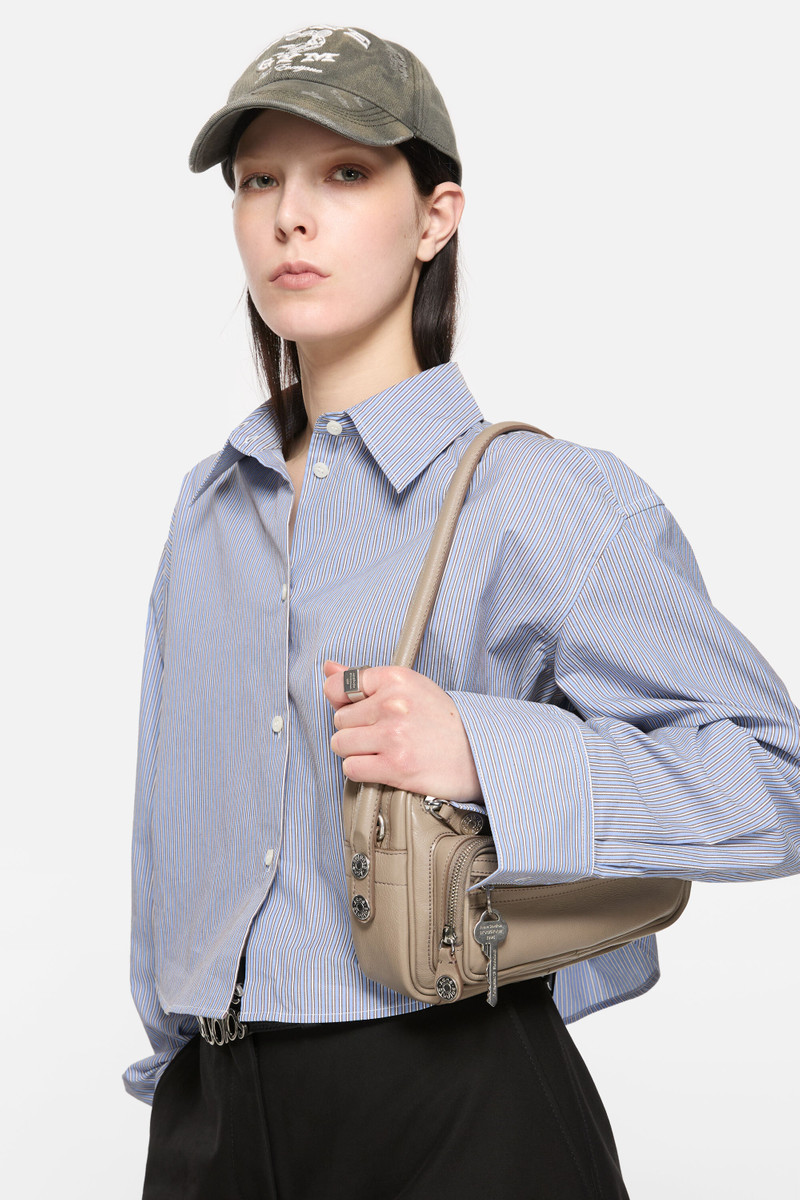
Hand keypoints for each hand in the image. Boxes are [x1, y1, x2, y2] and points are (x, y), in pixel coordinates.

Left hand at [322, 661, 482, 803]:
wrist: (477, 755)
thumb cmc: (443, 722)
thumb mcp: (409, 687)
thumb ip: (364, 680)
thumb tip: (328, 669)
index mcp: (396, 678)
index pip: (339, 687)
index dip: (345, 704)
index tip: (362, 712)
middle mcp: (393, 704)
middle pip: (339, 720)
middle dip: (354, 731)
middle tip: (380, 735)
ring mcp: (393, 736)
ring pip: (340, 745)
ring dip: (356, 752)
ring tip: (380, 751)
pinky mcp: (395, 767)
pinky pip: (351, 769)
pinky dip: (362, 771)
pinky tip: (381, 766)